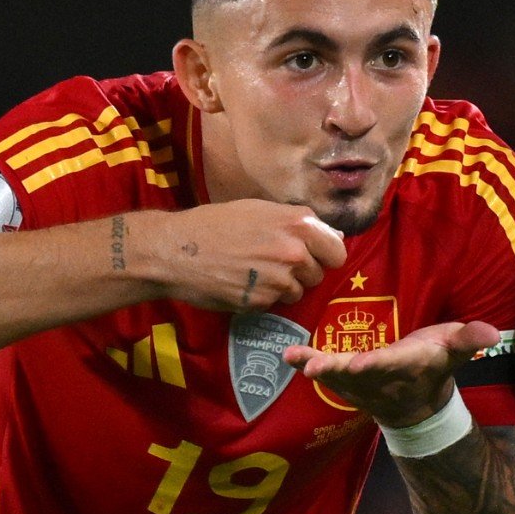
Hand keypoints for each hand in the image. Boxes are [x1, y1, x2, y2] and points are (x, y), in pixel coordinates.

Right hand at [143, 200, 347, 311]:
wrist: (177, 250)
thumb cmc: (216, 224)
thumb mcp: (261, 210)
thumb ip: (299, 222)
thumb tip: (334, 235)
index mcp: (299, 224)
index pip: (337, 251)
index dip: (327, 255)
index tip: (314, 256)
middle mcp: (294, 252)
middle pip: (318, 274)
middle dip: (301, 271)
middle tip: (273, 262)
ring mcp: (279, 280)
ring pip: (298, 291)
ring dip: (282, 286)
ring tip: (254, 272)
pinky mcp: (262, 302)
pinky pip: (274, 303)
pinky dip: (262, 298)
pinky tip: (242, 284)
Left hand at [284, 321, 500, 427]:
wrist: (416, 403)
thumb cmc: (434, 364)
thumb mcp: (454, 349)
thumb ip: (469, 339)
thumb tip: (494, 333)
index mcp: (406, 365)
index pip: (391, 364)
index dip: (375, 365)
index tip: (360, 364)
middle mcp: (380, 376)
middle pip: (356, 373)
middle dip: (337, 369)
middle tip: (316, 368)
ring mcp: (360, 382)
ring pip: (336, 374)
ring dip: (316, 366)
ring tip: (295, 358)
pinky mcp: (346, 379)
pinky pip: (324, 370)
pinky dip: (306, 363)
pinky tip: (288, 355)